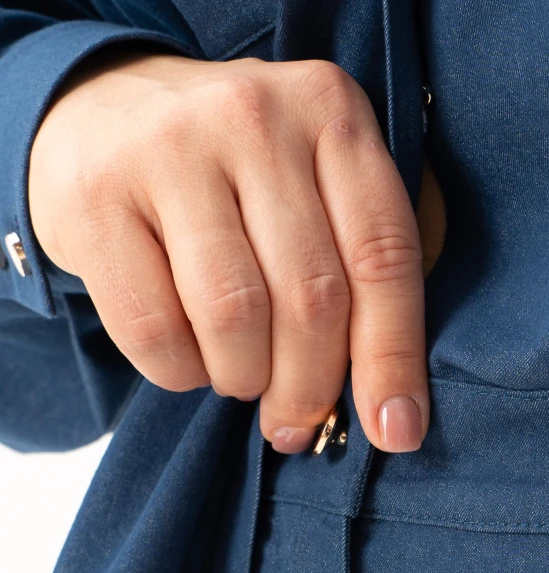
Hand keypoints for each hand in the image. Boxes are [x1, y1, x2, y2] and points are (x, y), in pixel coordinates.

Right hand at [28, 51, 446, 452]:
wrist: (98, 114)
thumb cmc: (235, 177)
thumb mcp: (316, 186)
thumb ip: (362, 271)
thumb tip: (392, 416)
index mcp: (329, 111)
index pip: (382, 255)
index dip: (394, 359)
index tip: (397, 432)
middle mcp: (252, 116)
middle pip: (311, 297)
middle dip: (310, 387)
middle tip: (295, 421)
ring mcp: (167, 147)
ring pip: (234, 318)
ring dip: (243, 378)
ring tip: (239, 376)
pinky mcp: (96, 195)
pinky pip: (155, 330)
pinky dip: (181, 373)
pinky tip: (187, 356)